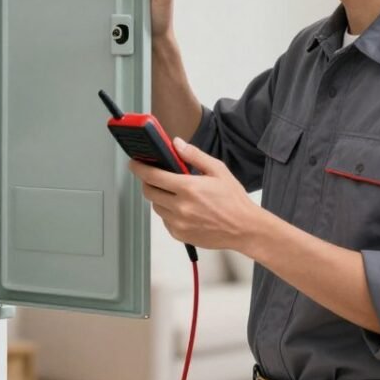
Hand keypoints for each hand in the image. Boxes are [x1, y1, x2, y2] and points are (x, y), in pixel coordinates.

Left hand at [129, 138, 264, 252]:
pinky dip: (168, 213)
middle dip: (148, 182)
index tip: (134, 163)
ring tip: (175, 193)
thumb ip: (194, 155)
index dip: (139, 168)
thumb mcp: (218, 170)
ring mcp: (179, 223)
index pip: (153, 176)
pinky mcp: (180, 235)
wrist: (245, 229)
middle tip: (155, 177)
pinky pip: (165, 221)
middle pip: (149, 192)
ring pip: (156, 206)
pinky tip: (183, 208)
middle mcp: (181, 207)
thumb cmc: (234, 201)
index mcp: (188, 188)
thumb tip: (176, 144)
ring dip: (160, 197)